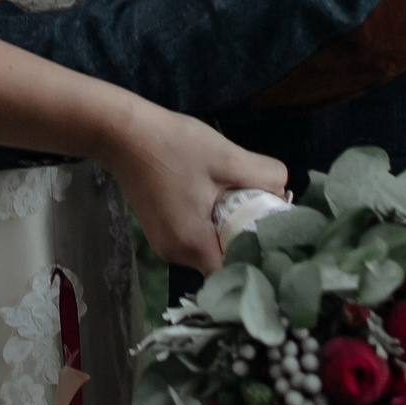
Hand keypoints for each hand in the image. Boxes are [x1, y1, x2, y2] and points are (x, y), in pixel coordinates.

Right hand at [101, 103, 288, 271]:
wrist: (121, 133)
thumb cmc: (172, 145)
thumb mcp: (226, 156)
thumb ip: (265, 175)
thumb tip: (284, 192)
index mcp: (192, 243)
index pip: (236, 272)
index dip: (259, 258)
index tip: (276, 237)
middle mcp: (175, 254)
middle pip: (223, 262)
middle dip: (244, 240)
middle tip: (261, 212)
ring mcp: (164, 245)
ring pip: (209, 251)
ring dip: (226, 231)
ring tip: (237, 202)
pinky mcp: (159, 232)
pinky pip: (194, 240)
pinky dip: (208, 226)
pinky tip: (213, 201)